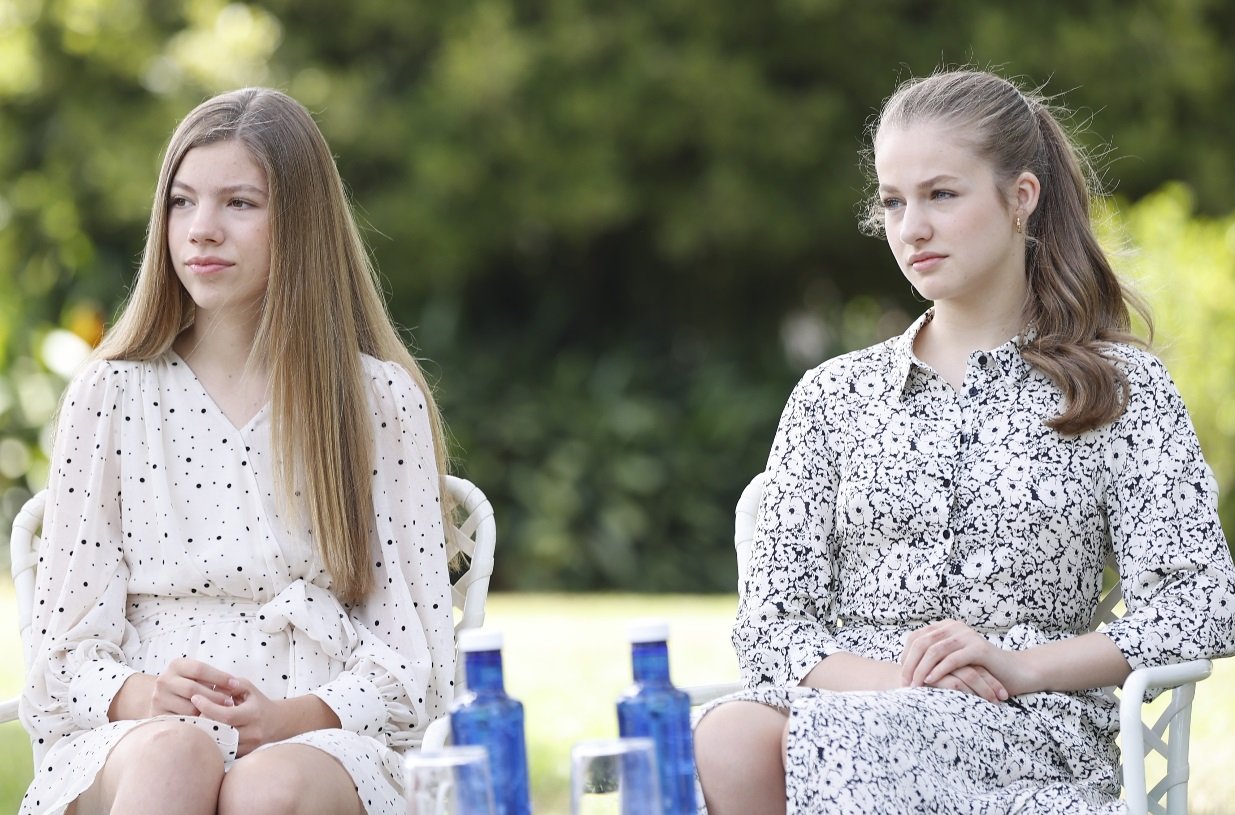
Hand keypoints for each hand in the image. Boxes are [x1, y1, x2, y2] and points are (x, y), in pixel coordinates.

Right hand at [149, 658, 238, 716]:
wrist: (164, 699)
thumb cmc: (189, 684)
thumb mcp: (197, 675)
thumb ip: (211, 678)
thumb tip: (235, 685)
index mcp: (176, 665)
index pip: (199, 669)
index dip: (220, 677)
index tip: (235, 684)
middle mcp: (164, 680)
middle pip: (193, 689)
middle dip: (215, 696)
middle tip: (230, 703)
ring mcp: (159, 699)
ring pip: (189, 707)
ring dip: (208, 711)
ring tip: (222, 713)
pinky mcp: (159, 716)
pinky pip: (183, 721)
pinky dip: (198, 722)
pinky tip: (208, 721)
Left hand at [192, 676, 288, 756]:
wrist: (275, 722)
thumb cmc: (258, 702)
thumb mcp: (249, 688)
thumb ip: (232, 684)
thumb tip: (213, 685)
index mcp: (253, 715)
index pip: (226, 715)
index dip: (208, 707)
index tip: (195, 698)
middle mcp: (252, 733)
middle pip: (220, 732)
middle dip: (203, 721)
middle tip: (194, 712)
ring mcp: (247, 747)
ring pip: (219, 744)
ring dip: (205, 733)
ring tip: (198, 723)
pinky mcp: (241, 755)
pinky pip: (221, 752)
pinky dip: (211, 742)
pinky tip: (206, 733)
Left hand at [900, 620, 1021, 702]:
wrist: (1014, 672)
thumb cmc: (980, 671)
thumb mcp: (952, 662)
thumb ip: (934, 659)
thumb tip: (904, 670)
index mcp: (945, 627)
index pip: (916, 638)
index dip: (905, 656)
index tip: (902, 675)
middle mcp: (954, 627)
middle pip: (922, 643)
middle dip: (910, 664)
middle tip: (904, 683)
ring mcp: (966, 636)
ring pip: (934, 650)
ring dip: (921, 669)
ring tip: (915, 685)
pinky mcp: (978, 649)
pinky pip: (952, 659)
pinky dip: (939, 670)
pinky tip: (930, 681)